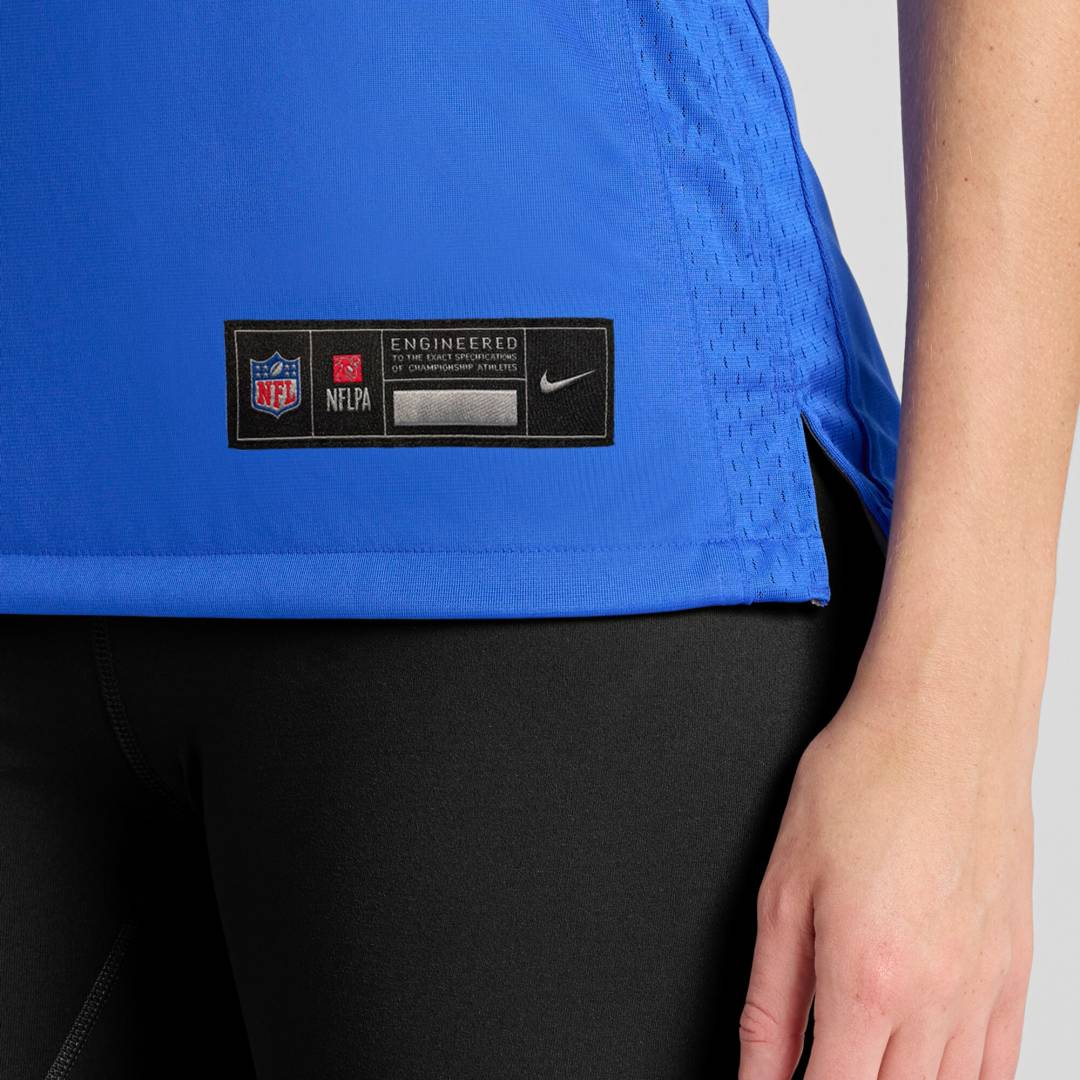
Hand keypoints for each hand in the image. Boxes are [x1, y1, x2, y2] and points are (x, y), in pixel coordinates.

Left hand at [737, 674, 1033, 1078]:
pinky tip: (931, 1069)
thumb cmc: (865, 782)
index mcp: (866, 980)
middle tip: (816, 1067)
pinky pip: (999, 1066)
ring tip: (862, 1062)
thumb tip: (757, 1070)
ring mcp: (986, 990)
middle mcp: (936, 999)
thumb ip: (770, 999)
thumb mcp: (784, 888)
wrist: (946, 725)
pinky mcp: (1016, 970)